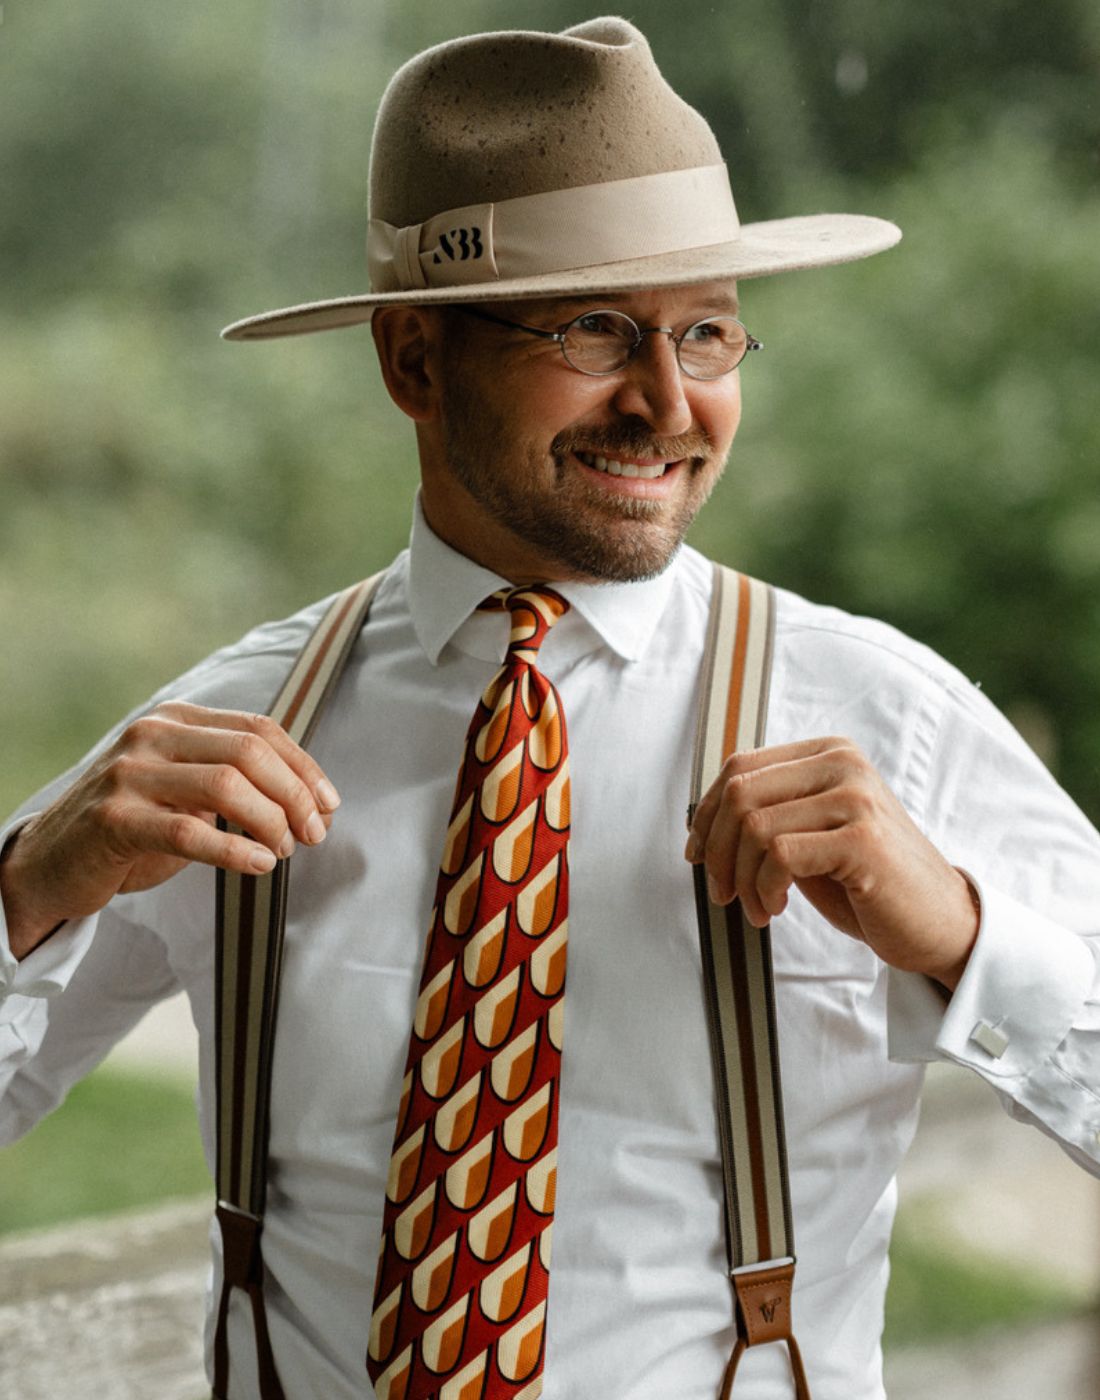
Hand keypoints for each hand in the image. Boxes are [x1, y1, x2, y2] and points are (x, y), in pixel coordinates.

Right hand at [0, 702, 340, 958]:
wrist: (51, 862)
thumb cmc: (134, 828)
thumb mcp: (186, 791)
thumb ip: (238, 784)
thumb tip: (315, 805)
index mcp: (176, 719)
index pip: (259, 730)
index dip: (303, 767)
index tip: (329, 805)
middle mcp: (152, 735)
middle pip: (249, 752)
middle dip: (294, 794)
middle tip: (313, 833)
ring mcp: (128, 774)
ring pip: (225, 786)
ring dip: (269, 822)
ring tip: (282, 850)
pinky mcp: (112, 818)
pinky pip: (188, 831)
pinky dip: (234, 850)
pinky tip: (257, 865)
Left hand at [685, 736, 978, 989]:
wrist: (939, 923)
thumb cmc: (868, 883)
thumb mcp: (811, 836)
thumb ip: (770, 815)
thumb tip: (702, 820)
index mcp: (828, 754)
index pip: (739, 766)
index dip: (707, 815)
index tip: (697, 856)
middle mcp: (842, 764)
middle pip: (739, 793)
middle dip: (716, 850)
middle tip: (723, 892)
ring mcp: (854, 798)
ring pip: (754, 825)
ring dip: (740, 877)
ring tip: (756, 907)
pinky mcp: (861, 839)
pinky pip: (779, 856)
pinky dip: (764, 889)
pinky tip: (775, 908)